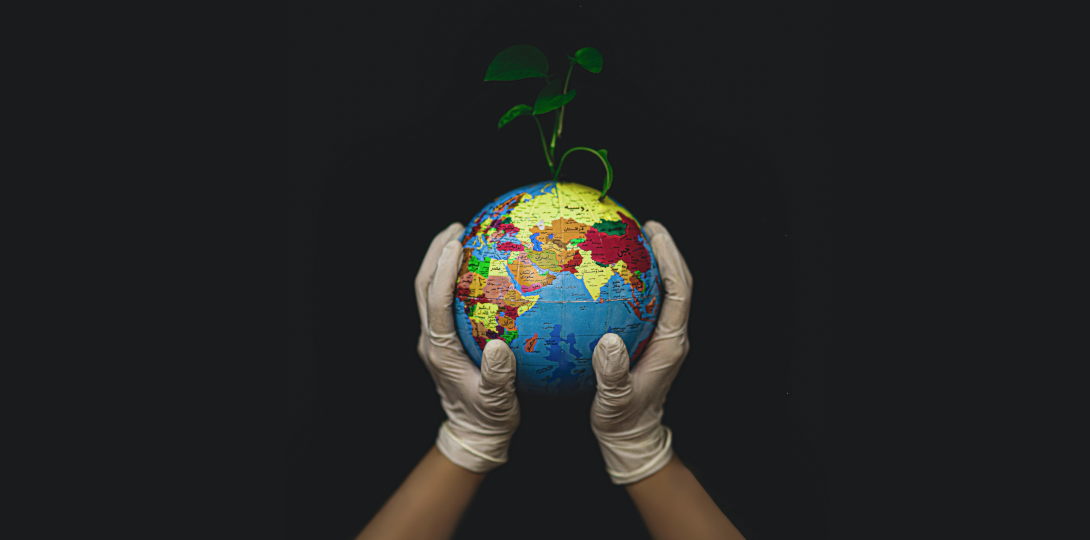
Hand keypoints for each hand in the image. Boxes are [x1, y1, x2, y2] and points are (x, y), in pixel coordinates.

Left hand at [414, 223, 520, 473]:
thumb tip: (499, 348)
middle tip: (458, 227)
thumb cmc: (489, 420)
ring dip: (440, 262)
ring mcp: (434, 339)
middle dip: (435, 253)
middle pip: (422, 287)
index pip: (435, 303)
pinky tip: (480, 267)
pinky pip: (444, 301)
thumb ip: (499, 377)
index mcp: (440, 351)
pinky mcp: (443, 340)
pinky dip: (455, 278)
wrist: (473, 436)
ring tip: (463, 235)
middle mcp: (431, 340)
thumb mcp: (499, 403)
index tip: (457, 243)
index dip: (443, 271)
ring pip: (428, 292)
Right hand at [590, 220, 692, 484]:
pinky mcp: (647, 342)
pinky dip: (630, 284)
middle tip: (643, 224)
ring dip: (651, 264)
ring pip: (662, 292)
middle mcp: (671, 336)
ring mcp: (661, 338)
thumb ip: (611, 375)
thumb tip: (607, 342)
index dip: (671, 260)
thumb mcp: (614, 403)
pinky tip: (605, 277)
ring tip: (628, 240)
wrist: (630, 439)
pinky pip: (643, 304)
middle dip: (664, 251)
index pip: (679, 292)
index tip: (655, 233)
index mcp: (670, 344)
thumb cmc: (624, 423)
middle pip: (675, 283)